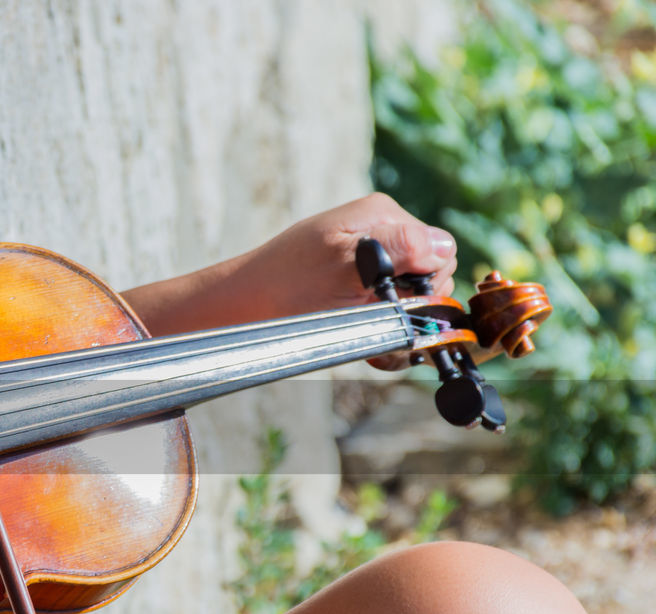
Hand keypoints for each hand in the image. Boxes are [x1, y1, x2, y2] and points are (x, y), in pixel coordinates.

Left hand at [234, 193, 456, 319]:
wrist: (246, 303)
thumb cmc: (288, 285)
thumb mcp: (346, 266)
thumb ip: (397, 250)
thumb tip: (441, 247)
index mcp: (383, 214)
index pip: (441, 249)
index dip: (428, 282)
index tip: (396, 302)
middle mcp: (381, 228)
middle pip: (433, 269)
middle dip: (413, 299)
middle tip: (375, 314)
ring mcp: (372, 252)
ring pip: (414, 288)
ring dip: (397, 311)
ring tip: (362, 320)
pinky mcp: (360, 275)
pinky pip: (391, 297)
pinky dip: (381, 317)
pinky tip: (358, 323)